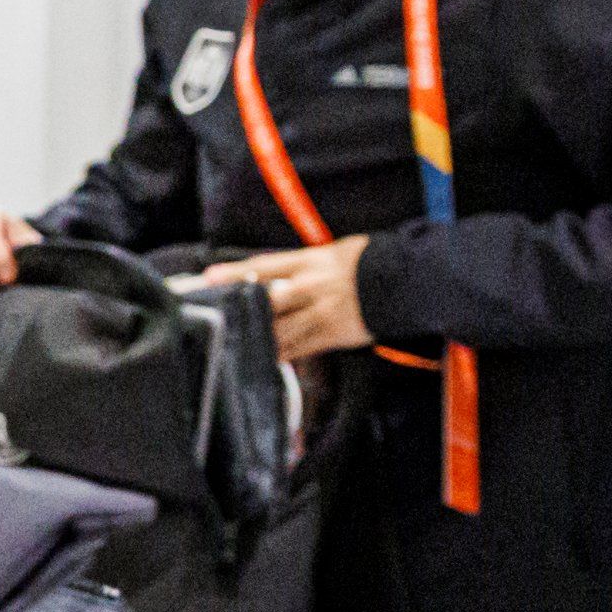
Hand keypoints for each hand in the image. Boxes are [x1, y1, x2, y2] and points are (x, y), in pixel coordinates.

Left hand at [210, 235, 370, 358]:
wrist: (404, 280)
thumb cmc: (363, 263)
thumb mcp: (328, 253)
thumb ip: (297, 266)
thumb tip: (262, 276)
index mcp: (308, 261)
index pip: (263, 266)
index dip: (234, 273)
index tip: (208, 278)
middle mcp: (311, 287)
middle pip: (267, 300)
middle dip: (239, 310)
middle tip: (212, 319)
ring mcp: (322, 312)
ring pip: (280, 330)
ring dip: (255, 338)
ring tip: (229, 345)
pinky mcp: (333, 334)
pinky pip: (300, 348)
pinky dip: (280, 353)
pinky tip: (262, 358)